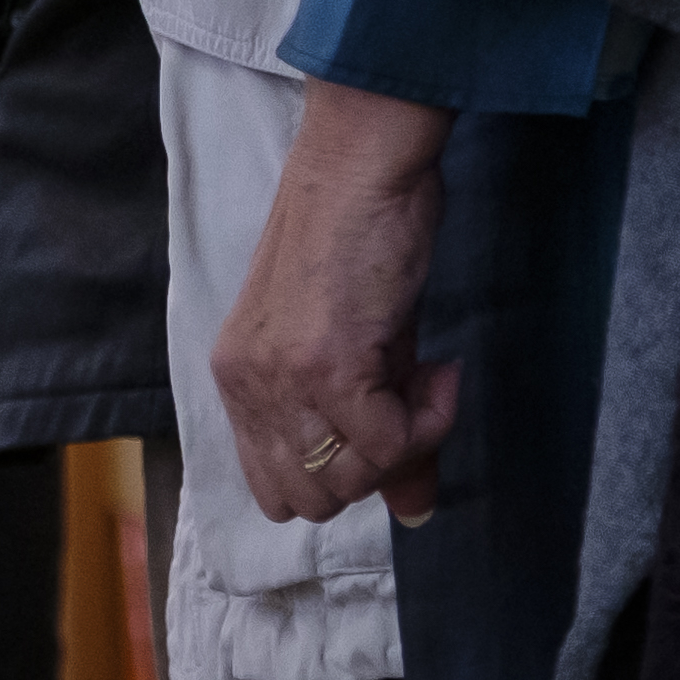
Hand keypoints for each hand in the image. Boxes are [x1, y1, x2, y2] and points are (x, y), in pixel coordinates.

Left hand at [210, 82, 461, 525]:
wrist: (363, 165)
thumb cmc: (360, 240)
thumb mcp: (361, 350)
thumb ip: (375, 435)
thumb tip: (413, 514)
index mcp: (238, 379)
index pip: (275, 489)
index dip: (341, 473)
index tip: (382, 419)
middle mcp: (246, 384)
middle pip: (311, 498)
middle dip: (373, 468)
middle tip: (409, 400)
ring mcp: (281, 377)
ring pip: (348, 480)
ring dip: (405, 443)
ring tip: (424, 375)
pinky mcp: (327, 365)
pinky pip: (390, 443)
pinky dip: (431, 420)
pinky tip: (441, 368)